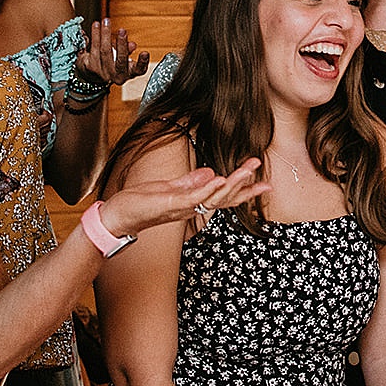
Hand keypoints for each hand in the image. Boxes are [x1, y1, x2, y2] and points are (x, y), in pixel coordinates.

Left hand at [76, 18, 148, 84]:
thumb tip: (132, 45)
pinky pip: (93, 49)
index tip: (145, 53)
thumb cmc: (111, 63)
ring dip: (105, 34)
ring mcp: (103, 73)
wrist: (91, 74)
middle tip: (122, 31)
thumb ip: (127, 50)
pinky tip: (95, 26)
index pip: (139, 70)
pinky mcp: (91, 67)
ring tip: (106, 22)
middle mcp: (116, 76)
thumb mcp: (123, 57)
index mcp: (128, 73)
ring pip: (105, 51)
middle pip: (120, 60)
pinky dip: (94, 35)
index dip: (143, 62)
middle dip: (122, 44)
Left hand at [103, 158, 270, 237]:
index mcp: (194, 201)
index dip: (245, 191)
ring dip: (232, 184)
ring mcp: (183, 207)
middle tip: (266, 179)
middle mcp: (192, 207)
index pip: (224, 197)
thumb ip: (191, 181)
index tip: (265, 185)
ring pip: (214, 197)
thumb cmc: (141, 203)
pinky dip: (208, 189)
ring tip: (248, 170)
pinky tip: (220, 178)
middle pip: (225, 199)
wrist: (119, 215)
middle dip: (246, 188)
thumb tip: (210, 173)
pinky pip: (194, 197)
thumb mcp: (170, 188)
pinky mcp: (171, 204)